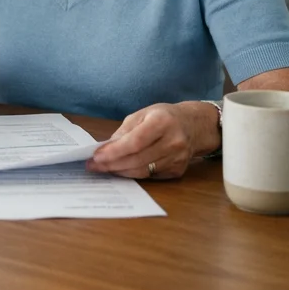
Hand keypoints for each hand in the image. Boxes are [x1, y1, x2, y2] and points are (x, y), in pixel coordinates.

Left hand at [86, 103, 214, 179]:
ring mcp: (178, 158)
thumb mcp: (143, 114)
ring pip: (143, 171)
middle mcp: (173, 141)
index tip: (96, 156)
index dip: (114, 152)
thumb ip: (124, 131)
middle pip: (137, 159)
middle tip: (94, 166)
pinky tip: (123, 169)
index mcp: (162, 122)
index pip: (135, 142)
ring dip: (120, 171)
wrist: (194, 125)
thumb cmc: (165, 117)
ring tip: (104, 168)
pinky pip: (151, 176)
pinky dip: (134, 173)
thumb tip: (106, 148)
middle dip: (112, 164)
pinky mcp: (178, 170)